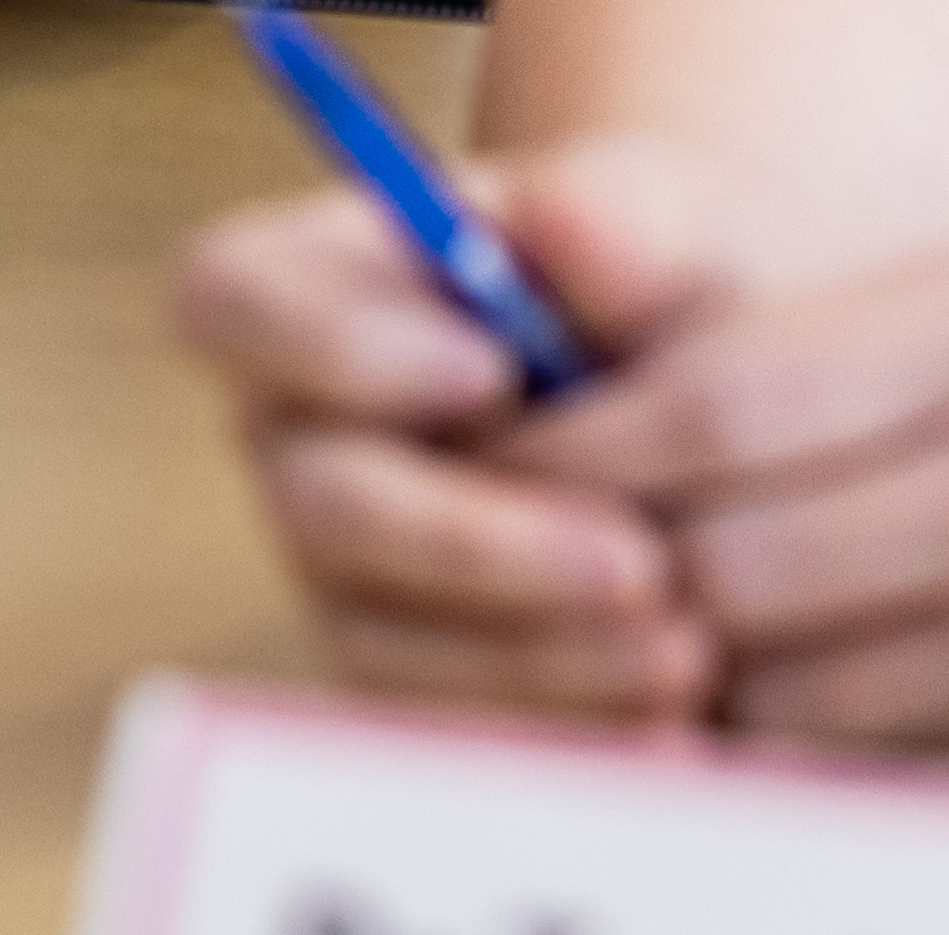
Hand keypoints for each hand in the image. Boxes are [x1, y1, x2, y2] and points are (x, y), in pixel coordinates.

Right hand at [176, 131, 753, 723]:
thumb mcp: (653, 223)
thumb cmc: (654, 289)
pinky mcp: (406, 674)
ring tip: (687, 653)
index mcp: (308, 287)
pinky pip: (447, 727)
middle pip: (323, 501)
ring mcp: (342, 570)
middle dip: (478, 543)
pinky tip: (677, 729)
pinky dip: (560, 733)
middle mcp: (298, 437)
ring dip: (536, 656)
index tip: (487, 367)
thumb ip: (611, 214)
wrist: (716, 414)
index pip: (232, 299)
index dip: (328, 343)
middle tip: (637, 560)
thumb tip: (561, 222)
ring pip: (387, 636)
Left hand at [505, 254, 948, 773]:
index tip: (481, 470)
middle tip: (514, 592)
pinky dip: (805, 757)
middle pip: (716, 554)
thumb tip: (630, 411)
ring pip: (782, 683)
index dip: (564, 453)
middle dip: (593, 584)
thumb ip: (847, 357)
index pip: (702, 403)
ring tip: (615, 669)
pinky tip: (757, 734)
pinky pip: (893, 766)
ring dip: (684, 688)